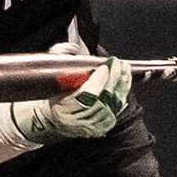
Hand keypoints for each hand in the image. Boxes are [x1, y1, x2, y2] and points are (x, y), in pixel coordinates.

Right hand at [13, 54, 131, 143]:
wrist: (54, 120)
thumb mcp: (51, 76)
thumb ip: (59, 58)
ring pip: (112, 105)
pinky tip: (125, 82)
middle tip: (118, 63)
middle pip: (103, 99)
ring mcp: (91, 126)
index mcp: (64, 108)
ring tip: (125, 69)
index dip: (98, 81)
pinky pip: (116, 111)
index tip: (104, 67)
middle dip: (113, 79)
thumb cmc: (54, 95)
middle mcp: (79, 119)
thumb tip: (73, 48)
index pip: (87, 95)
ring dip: (121, 85)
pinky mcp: (100, 128)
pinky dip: (122, 95)